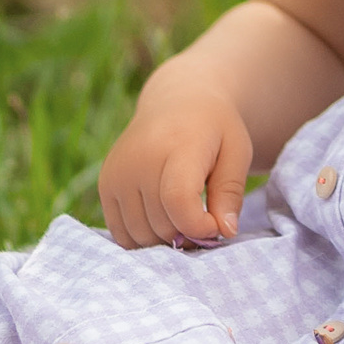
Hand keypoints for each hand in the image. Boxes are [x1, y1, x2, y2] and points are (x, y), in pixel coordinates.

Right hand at [97, 50, 253, 248]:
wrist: (176, 103)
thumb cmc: (213, 131)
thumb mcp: (237, 152)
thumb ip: (231, 192)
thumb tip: (225, 231)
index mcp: (178, 145)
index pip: (179, 201)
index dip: (200, 227)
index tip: (217, 226)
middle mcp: (140, 159)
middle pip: (161, 224)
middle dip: (189, 235)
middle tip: (205, 222)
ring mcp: (118, 173)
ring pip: (141, 235)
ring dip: (167, 241)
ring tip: (186, 220)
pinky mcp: (105, 185)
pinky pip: (121, 233)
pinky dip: (144, 239)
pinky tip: (164, 221)